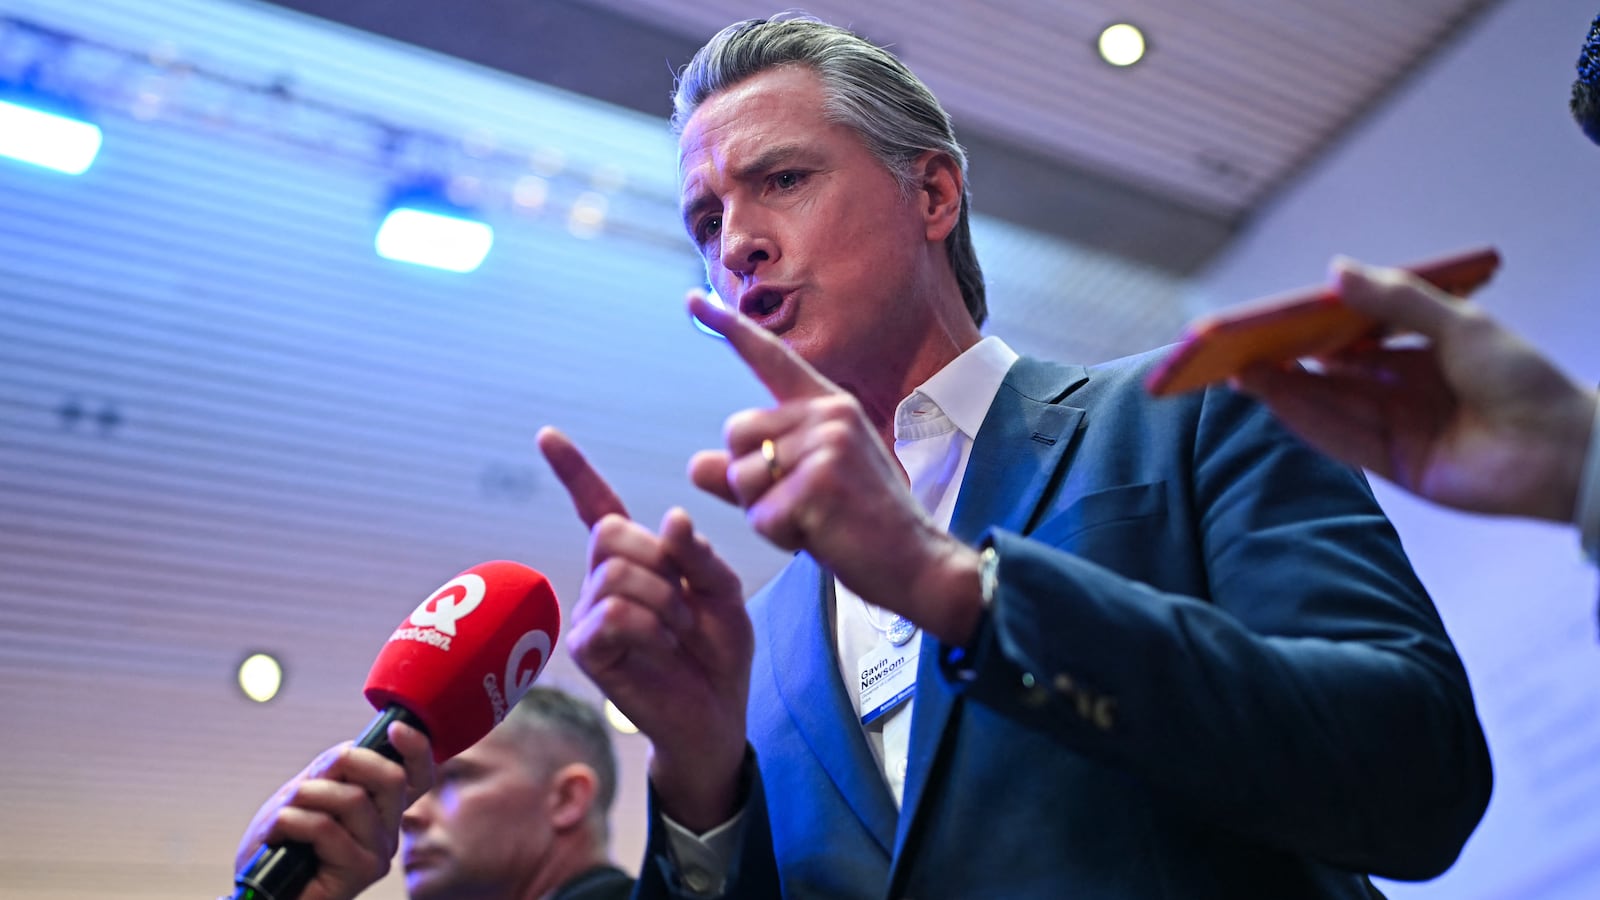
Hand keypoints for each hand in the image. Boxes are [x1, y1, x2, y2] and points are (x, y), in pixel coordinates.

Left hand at [233, 722, 432, 899]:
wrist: (260, 892)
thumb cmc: (280, 846)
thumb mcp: (305, 794)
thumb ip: (333, 772)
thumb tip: (353, 749)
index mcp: (380, 810)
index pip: (417, 776)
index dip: (417, 748)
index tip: (395, 728)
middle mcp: (388, 831)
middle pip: (392, 778)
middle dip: (345, 762)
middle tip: (308, 781)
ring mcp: (378, 852)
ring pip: (354, 798)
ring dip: (305, 796)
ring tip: (282, 815)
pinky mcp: (361, 872)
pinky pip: (327, 827)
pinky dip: (290, 821)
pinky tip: (277, 835)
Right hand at [536, 426, 750, 830]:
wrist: (717, 716)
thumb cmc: (718, 655)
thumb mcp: (724, 595)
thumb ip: (700, 556)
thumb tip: (671, 518)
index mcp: (636, 561)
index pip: (599, 506)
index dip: (574, 471)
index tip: (547, 435)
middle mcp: (603, 582)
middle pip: (610, 533)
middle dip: (660, 562)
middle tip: (686, 604)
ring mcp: (590, 616)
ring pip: (615, 574)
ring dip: (664, 602)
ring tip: (679, 634)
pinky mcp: (589, 650)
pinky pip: (615, 615)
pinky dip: (651, 628)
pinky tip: (663, 649)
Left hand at [686, 291, 982, 644]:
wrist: (917, 565)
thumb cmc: (861, 528)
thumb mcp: (803, 491)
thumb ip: (749, 475)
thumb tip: (694, 464)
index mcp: (828, 406)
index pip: (770, 359)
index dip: (728, 329)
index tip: (693, 299)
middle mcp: (829, 413)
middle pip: (736, 436)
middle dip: (751, 481)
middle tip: (802, 504)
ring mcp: (828, 444)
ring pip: (742, 478)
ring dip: (764, 513)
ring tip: (815, 521)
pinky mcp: (821, 483)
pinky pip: (761, 516)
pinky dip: (780, 537)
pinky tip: (821, 537)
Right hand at [1235, 258, 1597, 521]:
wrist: (1563, 448)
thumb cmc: (1525, 379)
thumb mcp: (1459, 324)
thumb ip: (1396, 300)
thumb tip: (1335, 272)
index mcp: (1422, 353)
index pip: (1354, 340)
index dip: (1311, 331)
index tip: (1271, 321)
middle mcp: (1405, 390)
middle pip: (1333, 376)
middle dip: (1286, 363)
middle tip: (1236, 349)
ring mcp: (1398, 428)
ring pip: (1329, 406)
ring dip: (1284, 391)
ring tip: (1240, 372)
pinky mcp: (1395, 464)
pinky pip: (1340, 438)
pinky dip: (1305, 419)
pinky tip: (1274, 399)